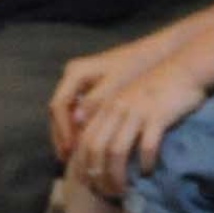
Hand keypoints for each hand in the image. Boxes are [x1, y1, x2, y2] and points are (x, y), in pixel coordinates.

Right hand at [48, 40, 156, 155]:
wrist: (155, 53)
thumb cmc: (137, 67)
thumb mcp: (117, 84)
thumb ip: (97, 100)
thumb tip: (77, 121)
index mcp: (76, 72)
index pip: (59, 105)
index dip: (62, 129)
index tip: (71, 149)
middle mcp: (73, 76)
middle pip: (58, 111)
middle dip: (62, 135)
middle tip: (67, 158)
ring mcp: (79, 82)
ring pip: (66, 113)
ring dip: (68, 134)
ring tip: (73, 157)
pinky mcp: (89, 88)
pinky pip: (76, 111)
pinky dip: (78, 128)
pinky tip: (85, 144)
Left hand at [68, 62, 203, 200]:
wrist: (184, 68)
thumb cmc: (156, 87)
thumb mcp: (126, 99)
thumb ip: (109, 118)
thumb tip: (97, 149)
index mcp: (106, 106)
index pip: (84, 142)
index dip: (83, 167)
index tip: (90, 184)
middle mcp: (116, 110)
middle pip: (96, 150)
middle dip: (98, 177)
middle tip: (107, 193)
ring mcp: (136, 112)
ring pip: (116, 152)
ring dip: (117, 176)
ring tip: (123, 190)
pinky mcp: (157, 116)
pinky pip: (146, 146)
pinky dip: (144, 163)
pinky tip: (147, 171)